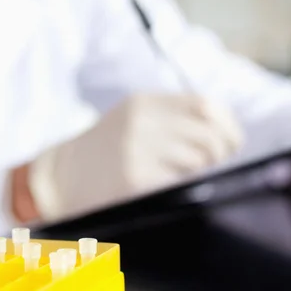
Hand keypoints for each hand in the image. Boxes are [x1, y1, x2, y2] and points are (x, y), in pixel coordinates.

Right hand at [23, 93, 243, 220]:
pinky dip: (182, 187)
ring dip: (201, 170)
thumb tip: (225, 133)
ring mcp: (137, 150)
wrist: (59, 179)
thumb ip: (171, 119)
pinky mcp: (135, 179)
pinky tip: (166, 187)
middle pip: (208, 133)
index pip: (205, 105)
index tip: (231, 143)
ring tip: (182, 175)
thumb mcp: (132, 121)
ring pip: (198, 158)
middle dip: (221, 151)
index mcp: (143, 104)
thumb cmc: (104, 154)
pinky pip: (179, 182)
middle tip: (213, 164)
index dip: (228, 126)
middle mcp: (141, 122)